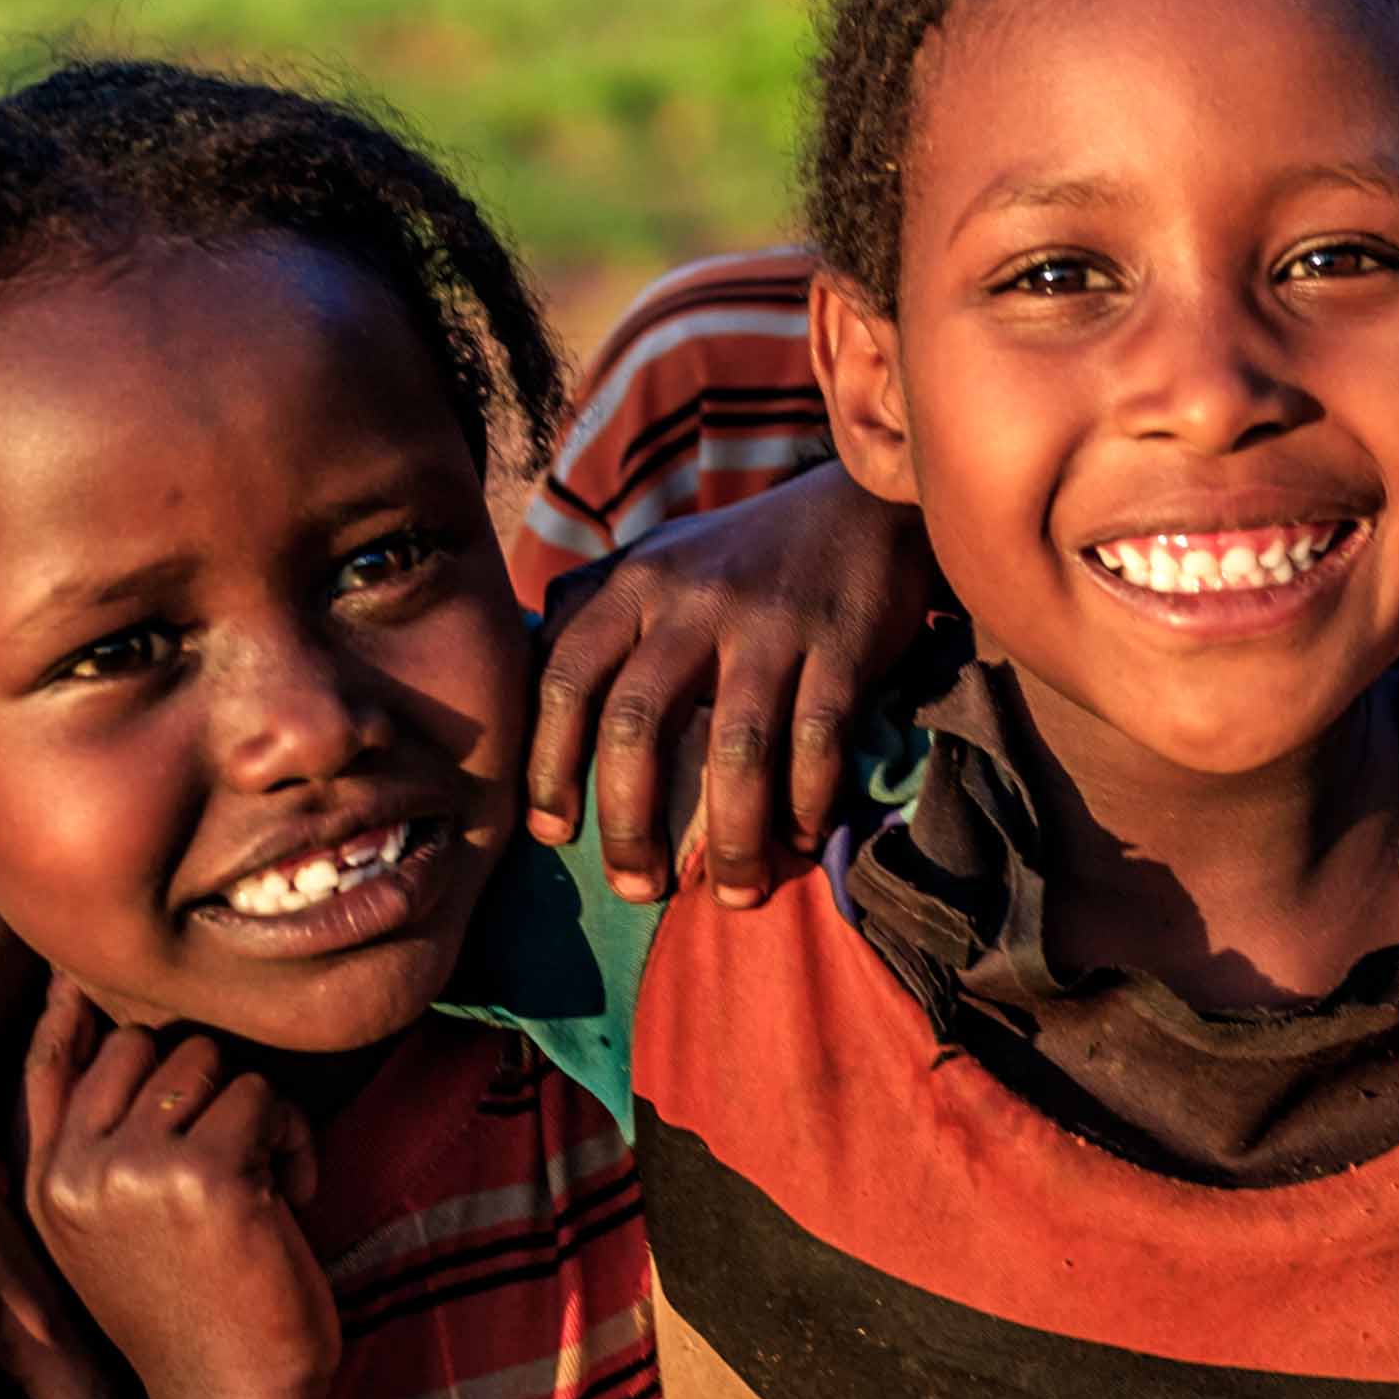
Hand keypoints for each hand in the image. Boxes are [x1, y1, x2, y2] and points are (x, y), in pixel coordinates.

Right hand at [20, 986, 339, 1398]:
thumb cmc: (199, 1314)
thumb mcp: (122, 1231)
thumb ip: (107, 1149)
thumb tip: (126, 1040)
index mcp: (43, 1186)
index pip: (49, 1064)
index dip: (71, 1005)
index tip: (80, 963)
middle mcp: (72, 1171)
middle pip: (145, 1044)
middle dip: (213, 1081)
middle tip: (246, 1156)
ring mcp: (130, 1170)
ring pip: (210, 1062)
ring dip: (261, 1111)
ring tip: (269, 1186)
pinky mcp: (201, 1178)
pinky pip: (262, 1097)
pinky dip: (294, 1139)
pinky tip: (292, 1201)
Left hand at [526, 462, 929, 905]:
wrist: (864, 503)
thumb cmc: (749, 553)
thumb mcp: (661, 562)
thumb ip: (601, 617)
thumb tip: (534, 702)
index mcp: (636, 585)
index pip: (567, 680)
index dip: (550, 766)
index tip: (554, 835)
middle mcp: (693, 601)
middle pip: (639, 726)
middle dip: (632, 824)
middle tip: (639, 890)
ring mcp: (772, 623)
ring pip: (736, 750)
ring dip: (735, 838)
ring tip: (736, 894)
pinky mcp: (843, 643)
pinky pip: (818, 742)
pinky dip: (808, 804)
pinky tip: (802, 841)